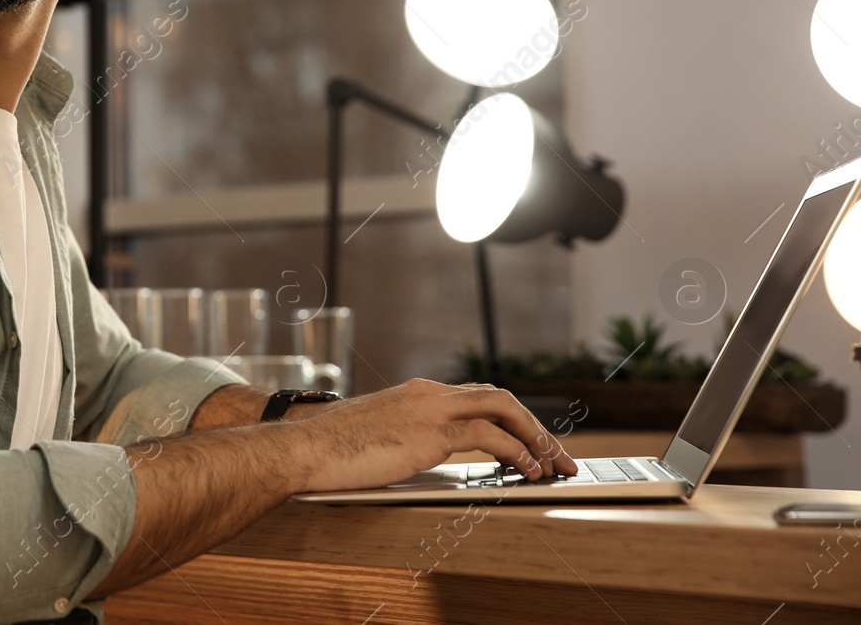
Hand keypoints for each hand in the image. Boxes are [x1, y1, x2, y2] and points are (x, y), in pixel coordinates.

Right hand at [292, 378, 576, 492]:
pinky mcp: (428, 433)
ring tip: (553, 465)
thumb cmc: (330, 449)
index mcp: (416, 393)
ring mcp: (429, 409)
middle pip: (499, 397)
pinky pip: (489, 436)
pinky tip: (528, 469)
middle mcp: (427, 393)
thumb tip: (421, 461)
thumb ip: (403, 440)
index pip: (477, 396)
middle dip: (535, 426)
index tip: (530, 443)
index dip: (511, 419)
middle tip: (557, 455)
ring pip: (503, 408)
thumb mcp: (375, 436)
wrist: (303, 448)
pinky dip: (517, 451)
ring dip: (536, 437)